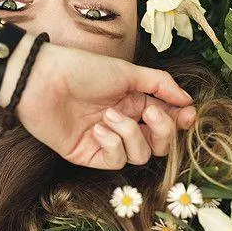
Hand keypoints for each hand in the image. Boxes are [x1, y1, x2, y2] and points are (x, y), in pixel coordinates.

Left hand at [14, 42, 195, 168]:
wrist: (43, 79)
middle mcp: (123, 123)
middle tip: (151, 114)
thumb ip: (159, 84)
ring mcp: (106, 141)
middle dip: (162, 131)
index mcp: (133, 102)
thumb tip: (187, 99)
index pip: (166, 119)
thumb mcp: (127, 71)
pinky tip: (98, 128)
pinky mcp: (89, 155)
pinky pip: (115, 161)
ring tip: (109, 115)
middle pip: (158, 143)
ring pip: (139, 155)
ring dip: (130, 134)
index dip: (179, 121)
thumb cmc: (82, 69)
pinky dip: (112, 145)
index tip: (188, 114)